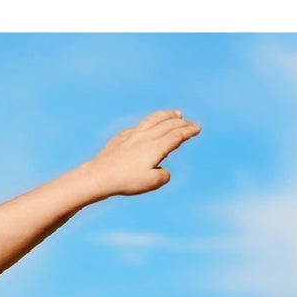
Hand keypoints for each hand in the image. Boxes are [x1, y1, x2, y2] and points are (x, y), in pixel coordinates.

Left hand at [79, 109, 201, 197]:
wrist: (99, 176)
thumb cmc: (125, 181)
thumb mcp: (151, 183)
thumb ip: (164, 176)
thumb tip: (163, 170)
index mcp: (156, 147)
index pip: (176, 135)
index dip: (189, 130)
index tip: (198, 128)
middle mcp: (145, 137)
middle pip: (168, 124)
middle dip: (182, 122)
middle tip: (191, 123)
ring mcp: (132, 135)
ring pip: (153, 119)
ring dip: (167, 115)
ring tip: (176, 113)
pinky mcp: (121, 137)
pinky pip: (139, 126)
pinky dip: (149, 122)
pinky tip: (149, 125)